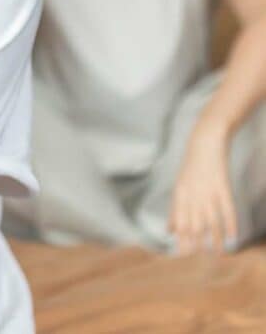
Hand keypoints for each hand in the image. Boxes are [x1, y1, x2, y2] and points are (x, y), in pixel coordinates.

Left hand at [169, 116, 237, 254]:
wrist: (205, 142)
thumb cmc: (191, 166)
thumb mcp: (179, 186)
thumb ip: (175, 210)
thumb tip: (169, 231)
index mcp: (180, 194)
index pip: (179, 222)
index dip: (181, 240)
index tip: (182, 256)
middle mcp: (192, 194)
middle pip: (194, 224)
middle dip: (195, 243)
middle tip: (197, 261)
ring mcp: (208, 191)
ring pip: (211, 219)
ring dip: (215, 238)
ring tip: (217, 254)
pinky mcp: (223, 185)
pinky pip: (227, 207)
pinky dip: (230, 221)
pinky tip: (233, 235)